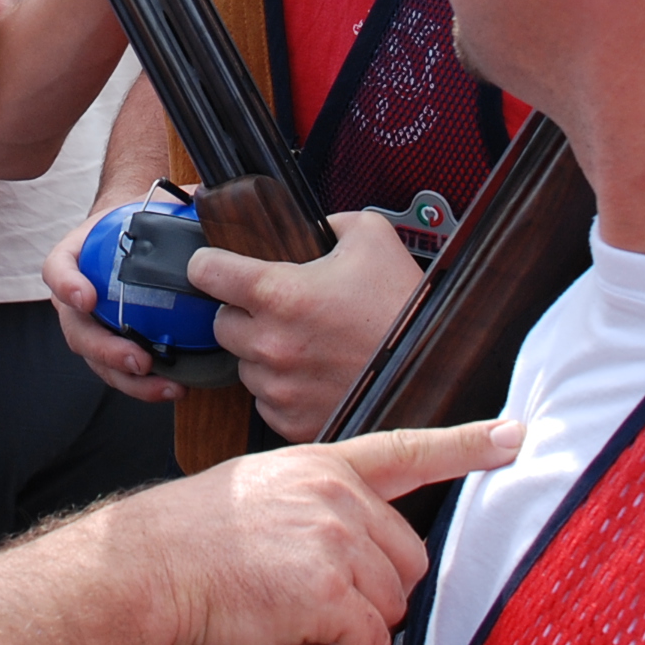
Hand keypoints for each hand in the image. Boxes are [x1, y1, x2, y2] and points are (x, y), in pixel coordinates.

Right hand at [44, 211, 183, 402]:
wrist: (134, 235)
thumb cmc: (141, 220)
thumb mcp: (154, 204)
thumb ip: (176, 202)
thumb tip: (211, 202)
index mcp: (76, 256)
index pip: (58, 268)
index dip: (66, 284)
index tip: (86, 298)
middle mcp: (75, 296)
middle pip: (76, 329)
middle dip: (103, 349)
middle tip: (137, 359)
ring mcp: (92, 325)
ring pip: (96, 360)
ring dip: (127, 379)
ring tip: (163, 385)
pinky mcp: (113, 346)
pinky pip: (120, 371)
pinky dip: (143, 385)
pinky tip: (175, 386)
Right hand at [109, 419, 523, 644]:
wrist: (143, 568)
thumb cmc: (186, 544)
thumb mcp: (256, 498)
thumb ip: (311, 518)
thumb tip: (344, 569)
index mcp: (318, 466)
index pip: (405, 450)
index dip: (466, 445)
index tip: (513, 436)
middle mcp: (335, 495)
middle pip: (407, 561)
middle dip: (370, 597)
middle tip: (310, 606)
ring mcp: (337, 539)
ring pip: (390, 608)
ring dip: (347, 632)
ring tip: (288, 622)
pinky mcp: (331, 590)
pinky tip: (290, 644)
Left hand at [191, 211, 423, 440]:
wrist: (438, 370)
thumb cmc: (405, 311)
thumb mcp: (373, 238)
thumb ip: (331, 223)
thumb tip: (314, 227)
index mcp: (280, 294)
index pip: (207, 271)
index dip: (210, 263)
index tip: (215, 266)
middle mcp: (271, 343)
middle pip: (222, 323)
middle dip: (244, 313)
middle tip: (280, 310)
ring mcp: (279, 388)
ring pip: (245, 365)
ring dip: (264, 354)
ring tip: (308, 344)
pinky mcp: (293, 421)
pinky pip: (267, 402)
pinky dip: (283, 389)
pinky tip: (316, 374)